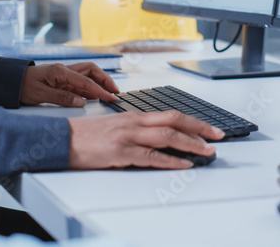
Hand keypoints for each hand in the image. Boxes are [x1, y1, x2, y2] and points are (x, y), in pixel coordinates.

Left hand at [20, 62, 120, 106]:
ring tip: (108, 94)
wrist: (8, 82)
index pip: (86, 81)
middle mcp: (64, 70)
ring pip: (87, 75)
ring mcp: (63, 74)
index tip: (111, 98)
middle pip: (91, 70)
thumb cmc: (21, 87)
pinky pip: (79, 82)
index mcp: (60, 72)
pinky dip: (89, 88)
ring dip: (99, 83)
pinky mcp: (61, 80)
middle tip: (115, 92)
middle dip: (105, 80)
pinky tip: (94, 96)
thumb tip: (83, 102)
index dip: (100, 91)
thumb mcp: (40, 95)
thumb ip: (63, 98)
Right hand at [67, 110, 224, 169]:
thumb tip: (159, 137)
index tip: (210, 128)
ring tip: (207, 151)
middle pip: (175, 121)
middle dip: (200, 129)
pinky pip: (151, 156)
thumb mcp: (116, 127)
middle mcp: (135, 123)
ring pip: (167, 136)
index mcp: (135, 116)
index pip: (171, 114)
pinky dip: (170, 160)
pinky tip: (183, 164)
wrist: (61, 139)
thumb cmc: (87, 135)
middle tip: (218, 136)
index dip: (194, 121)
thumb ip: (137, 130)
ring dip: (191, 144)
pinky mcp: (120, 152)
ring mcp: (128, 137)